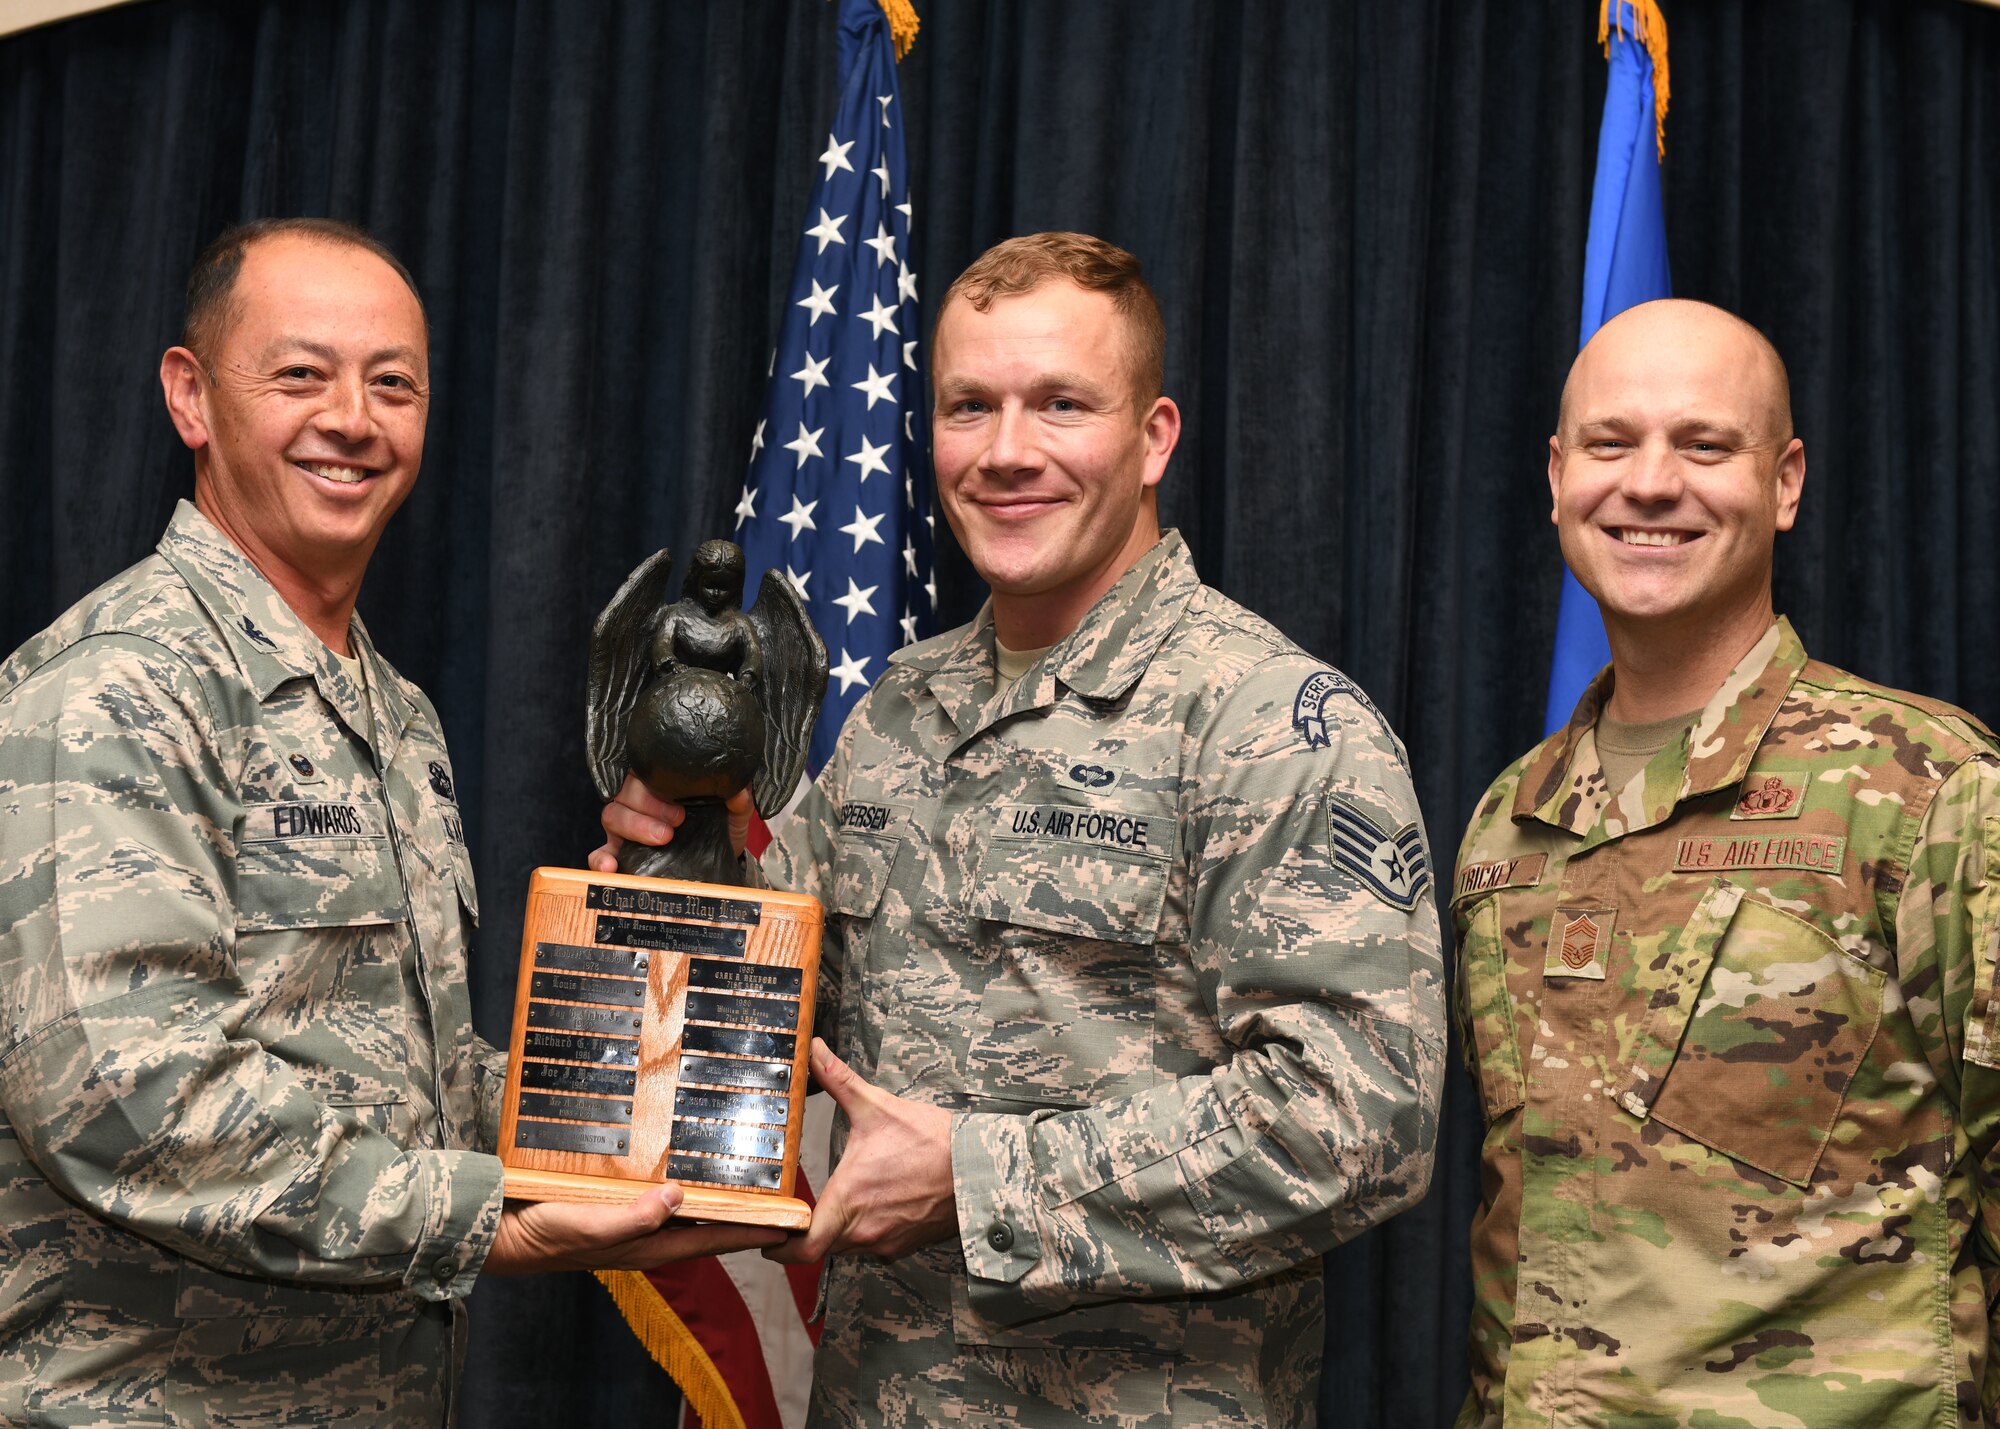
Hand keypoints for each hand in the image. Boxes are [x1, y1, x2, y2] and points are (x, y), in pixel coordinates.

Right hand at [485, 1181, 785, 1274]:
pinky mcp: (614, 1204)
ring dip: (713, 1198)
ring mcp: (631, 1220)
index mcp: (647, 1245)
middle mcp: (646, 1234)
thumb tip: (678, 1198)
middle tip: (774, 1196)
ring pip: (684, 1209)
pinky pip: (656, 1194)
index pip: (711, 1239)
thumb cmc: (546, 1233)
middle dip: (741, 1215)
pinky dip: (678, 1184)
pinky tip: (683, 1165)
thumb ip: (633, 1218)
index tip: (787, 1223)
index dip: (750, 1231)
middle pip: (705, 1226)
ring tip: (742, 1178)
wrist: (503, 1231)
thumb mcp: (590, 1226)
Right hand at [588, 775, 752, 872]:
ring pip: (611, 815)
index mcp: (662, 783)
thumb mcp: (733, 815)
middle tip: (677, 823)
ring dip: (633, 827)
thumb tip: (739, 791)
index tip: (682, 805)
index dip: (656, 782)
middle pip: (625, 792)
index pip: (644, 770)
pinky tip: (611, 868)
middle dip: (649, 806)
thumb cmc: (721, 828)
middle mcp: (639, 802)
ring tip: (662, 839)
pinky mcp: (621, 853)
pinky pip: (599, 853)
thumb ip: (737, 802)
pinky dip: (600, 859)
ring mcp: (626, 827)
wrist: (722, 861)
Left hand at [765, 1040, 956, 1263]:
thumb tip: (814, 1051)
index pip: (801, 1248)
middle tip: (799, 1206)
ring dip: (841, 1225)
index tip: (765, 1235)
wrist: (981, 1168)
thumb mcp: (877, 1107)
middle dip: (809, 1226)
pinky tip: (877, 1199)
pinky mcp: (906, 1244)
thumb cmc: (932, 1142)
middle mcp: (864, 1230)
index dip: (777, 1247)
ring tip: (846, 1193)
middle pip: (821, 1243)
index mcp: (849, 1200)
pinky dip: (868, 1226)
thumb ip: (839, 1080)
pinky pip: (875, 1242)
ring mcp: (887, 1242)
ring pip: (848, 1243)